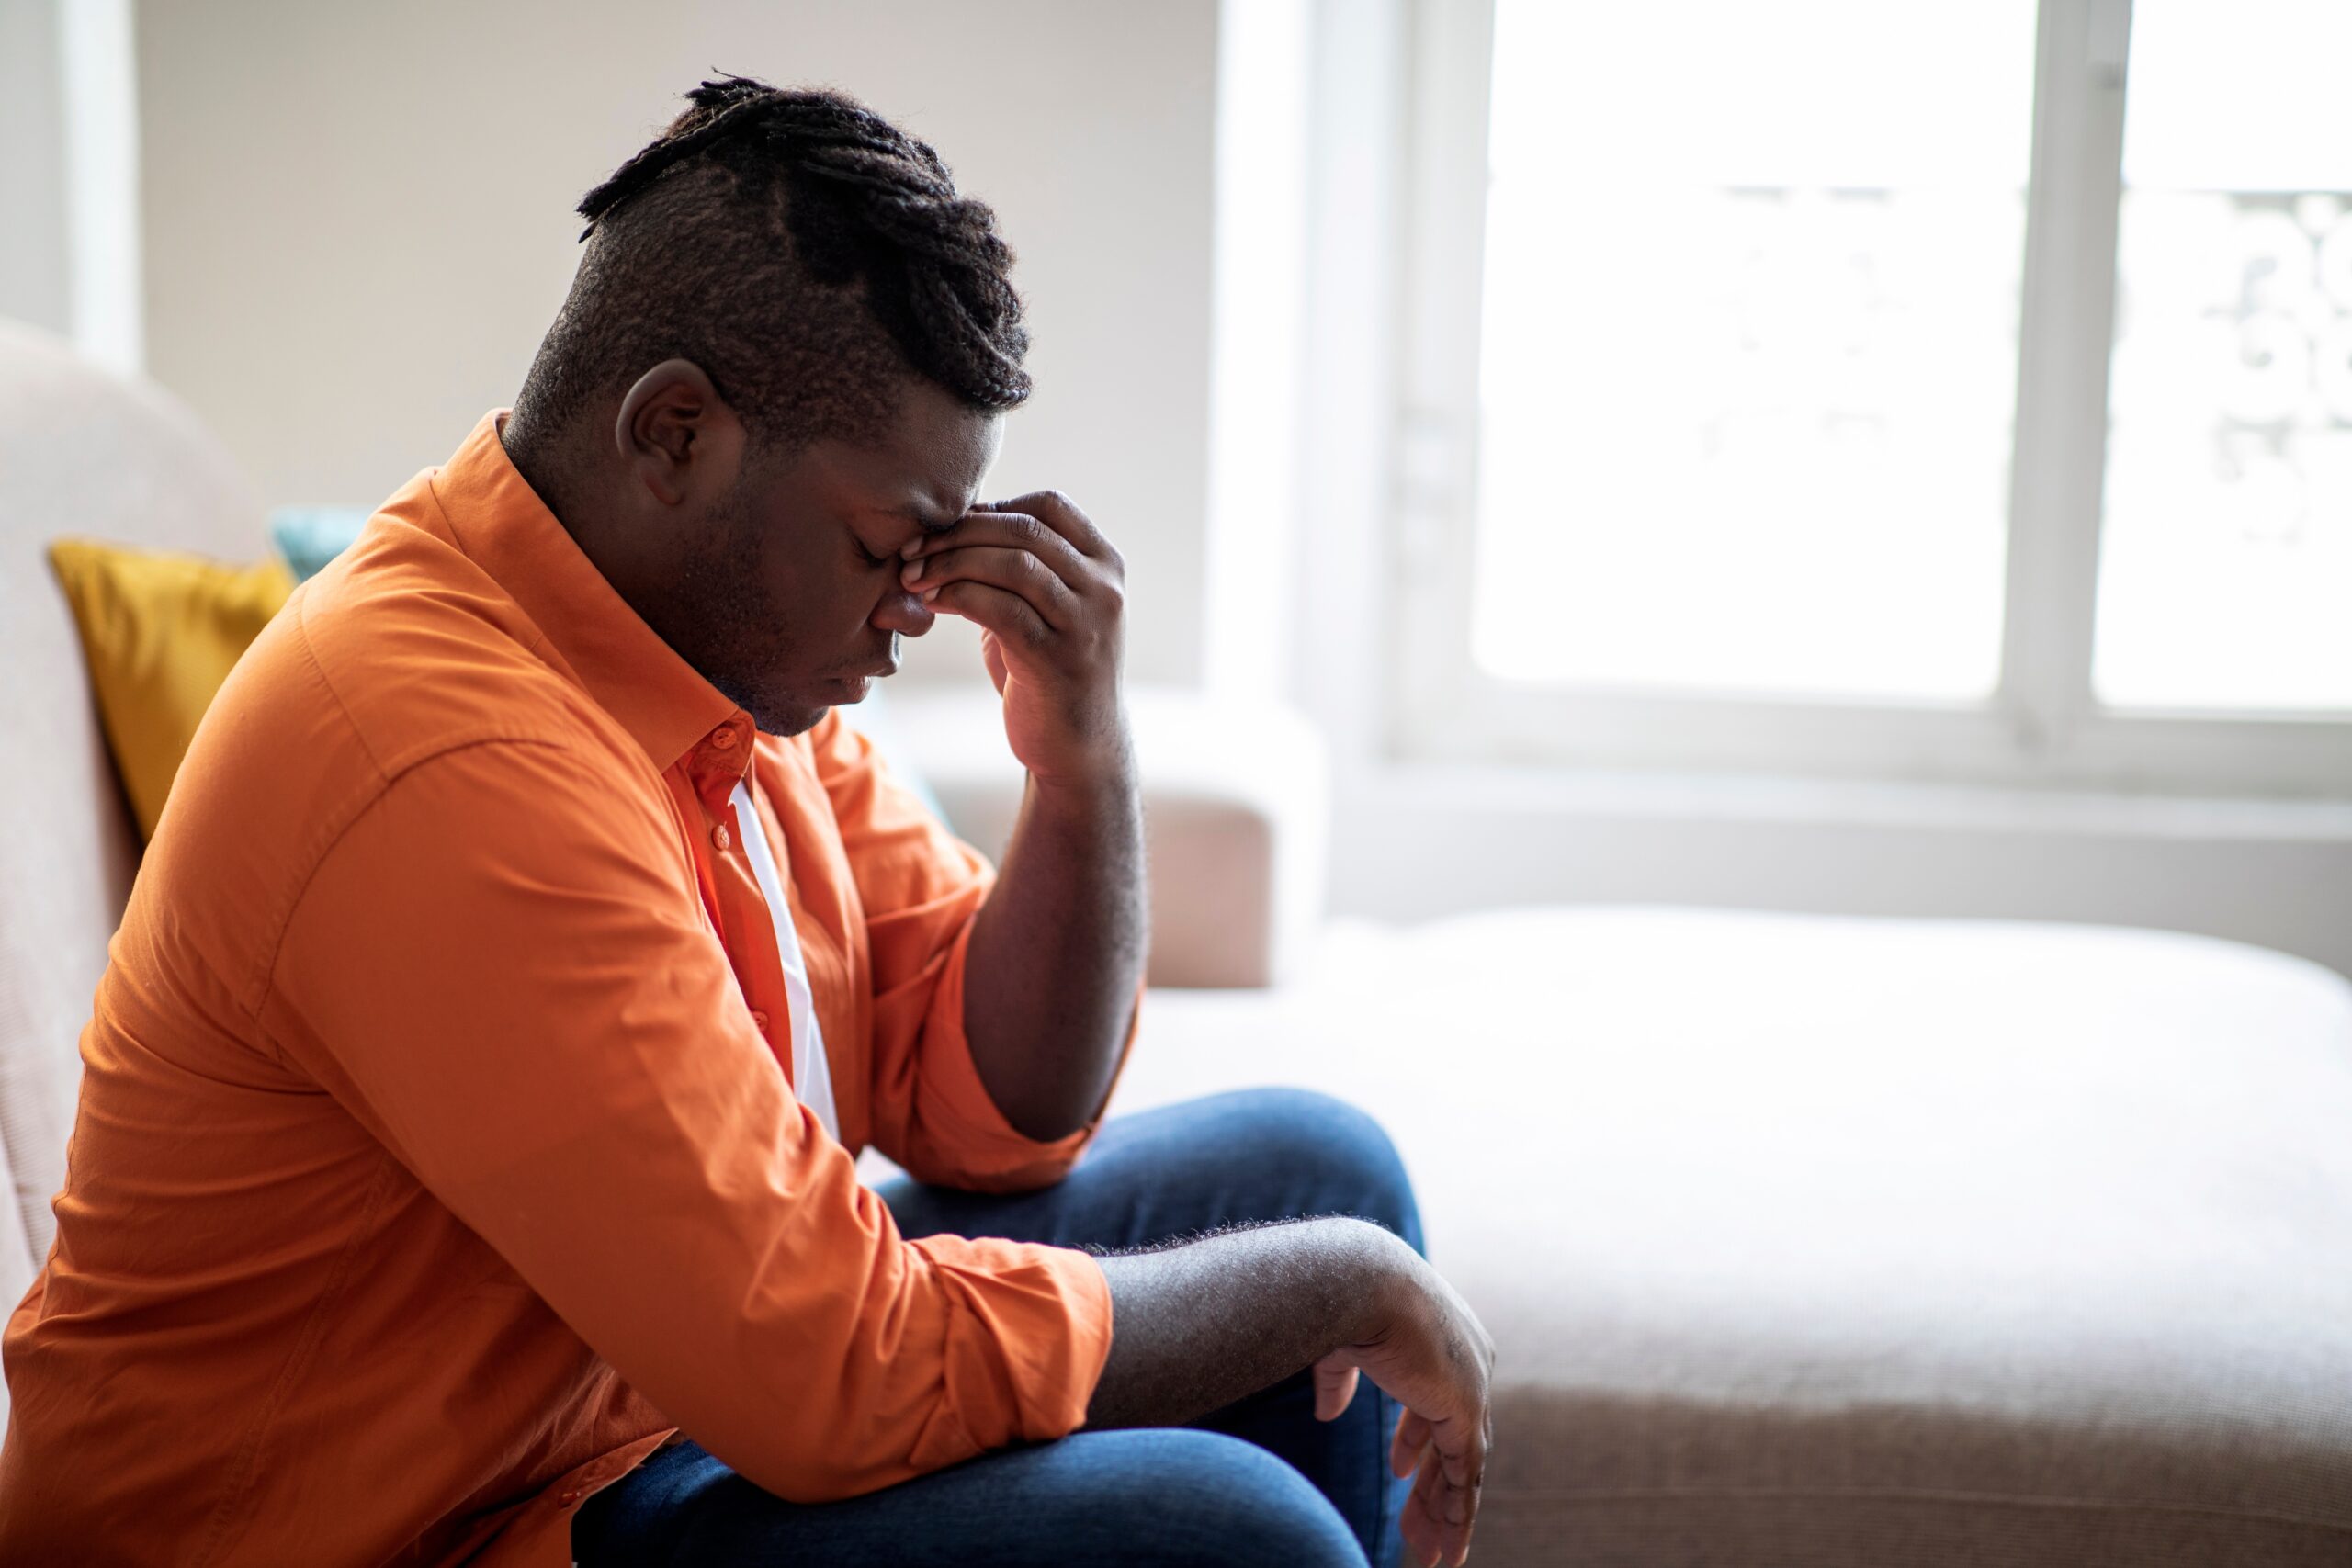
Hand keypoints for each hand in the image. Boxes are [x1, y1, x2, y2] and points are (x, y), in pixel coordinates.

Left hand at [899, 489, 1127, 788]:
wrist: (1078, 747)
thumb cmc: (1048, 670)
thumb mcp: (1044, 607)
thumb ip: (1019, 565)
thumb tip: (957, 519)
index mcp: (1105, 564)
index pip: (1049, 506)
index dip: (991, 507)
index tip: (945, 527)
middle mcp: (1105, 588)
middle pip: (1024, 530)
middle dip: (957, 534)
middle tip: (909, 550)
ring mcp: (1087, 623)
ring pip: (1013, 564)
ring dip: (951, 563)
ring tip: (912, 576)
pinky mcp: (1058, 659)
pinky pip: (1001, 609)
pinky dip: (957, 596)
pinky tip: (929, 603)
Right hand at [1312, 1253, 1495, 1567]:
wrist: (1358, 1280)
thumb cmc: (1343, 1299)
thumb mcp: (1341, 1345)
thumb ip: (1341, 1380)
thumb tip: (1328, 1414)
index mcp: (1444, 1335)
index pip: (1439, 1401)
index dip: (1417, 1439)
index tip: (1400, 1470)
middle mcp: (1470, 1360)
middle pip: (1455, 1440)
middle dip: (1432, 1486)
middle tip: (1417, 1528)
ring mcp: (1472, 1386)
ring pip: (1464, 1466)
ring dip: (1443, 1514)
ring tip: (1430, 1556)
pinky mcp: (1466, 1410)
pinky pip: (1465, 1476)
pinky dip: (1456, 1515)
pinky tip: (1447, 1548)